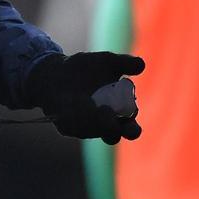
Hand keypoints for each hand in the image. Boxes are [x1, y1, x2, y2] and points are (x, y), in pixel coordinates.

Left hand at [25, 51, 143, 142]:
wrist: (57, 71)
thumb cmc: (86, 69)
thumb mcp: (106, 62)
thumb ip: (125, 63)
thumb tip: (141, 65)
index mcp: (119, 114)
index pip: (130, 128)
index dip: (132, 129)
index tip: (130, 121)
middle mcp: (102, 125)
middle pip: (112, 136)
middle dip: (113, 131)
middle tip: (110, 117)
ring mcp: (84, 127)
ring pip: (91, 132)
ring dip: (92, 122)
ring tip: (93, 106)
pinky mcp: (66, 126)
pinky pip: (71, 127)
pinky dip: (74, 119)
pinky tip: (73, 106)